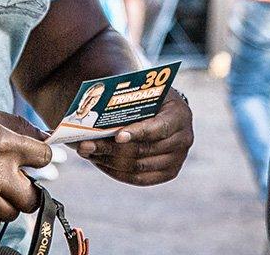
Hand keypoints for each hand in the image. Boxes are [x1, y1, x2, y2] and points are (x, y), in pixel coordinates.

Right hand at [0, 106, 51, 231]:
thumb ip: (17, 126)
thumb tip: (46, 136)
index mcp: (3, 142)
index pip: (44, 158)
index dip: (42, 160)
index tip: (35, 162)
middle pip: (32, 196)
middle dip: (28, 190)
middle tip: (17, 183)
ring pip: (12, 213)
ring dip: (8, 204)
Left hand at [74, 89, 193, 184]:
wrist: (163, 109)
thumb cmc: (149, 96)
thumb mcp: (144, 90)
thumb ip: (128, 98)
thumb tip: (97, 107)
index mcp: (180, 115)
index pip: (159, 127)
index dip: (138, 133)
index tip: (117, 136)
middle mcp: (183, 139)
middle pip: (144, 150)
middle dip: (111, 148)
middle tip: (86, 145)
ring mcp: (177, 160)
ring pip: (138, 167)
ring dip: (108, 160)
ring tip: (87, 152)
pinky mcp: (168, 173)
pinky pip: (138, 178)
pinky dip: (115, 171)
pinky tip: (99, 161)